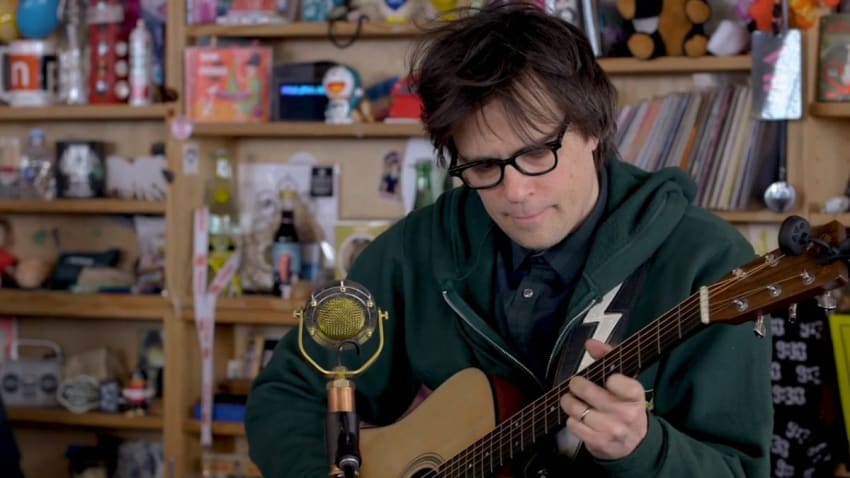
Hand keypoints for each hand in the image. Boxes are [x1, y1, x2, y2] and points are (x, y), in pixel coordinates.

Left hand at [559, 339, 647, 459]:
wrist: (634, 443)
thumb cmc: (625, 406)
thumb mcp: (624, 382)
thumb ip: (608, 357)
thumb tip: (590, 343)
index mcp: (635, 395)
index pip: (615, 379)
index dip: (606, 378)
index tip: (606, 380)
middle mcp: (626, 414)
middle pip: (588, 391)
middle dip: (576, 385)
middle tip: (575, 385)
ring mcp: (612, 430)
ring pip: (577, 409)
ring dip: (569, 402)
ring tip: (572, 400)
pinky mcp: (598, 442)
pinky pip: (573, 424)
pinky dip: (571, 419)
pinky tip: (578, 417)